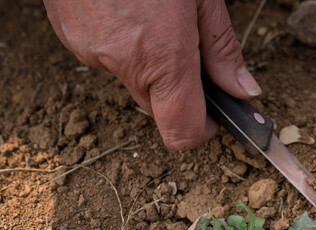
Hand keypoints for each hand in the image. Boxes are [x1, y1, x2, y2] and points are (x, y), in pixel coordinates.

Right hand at [44, 0, 260, 148]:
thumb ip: (222, 49)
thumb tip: (243, 90)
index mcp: (162, 58)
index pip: (182, 133)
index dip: (204, 132)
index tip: (216, 118)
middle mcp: (124, 64)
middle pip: (159, 108)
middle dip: (179, 91)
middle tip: (189, 50)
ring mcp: (91, 52)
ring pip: (132, 81)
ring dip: (149, 65)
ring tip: (154, 17)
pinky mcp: (71, 38)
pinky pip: (107, 58)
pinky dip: (122, 46)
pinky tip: (128, 10)